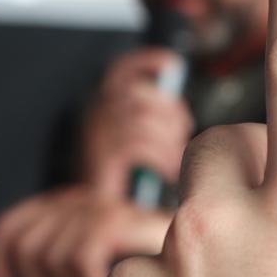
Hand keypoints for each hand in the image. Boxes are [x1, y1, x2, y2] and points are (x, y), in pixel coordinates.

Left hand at [0, 184, 171, 276]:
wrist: (199, 240)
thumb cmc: (149, 257)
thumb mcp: (97, 248)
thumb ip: (66, 246)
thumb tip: (20, 272)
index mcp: (70, 201)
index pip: (12, 224)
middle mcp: (82, 197)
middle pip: (27, 248)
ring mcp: (99, 207)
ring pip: (50, 260)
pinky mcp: (114, 220)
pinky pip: (78, 261)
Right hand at [81, 48, 194, 197]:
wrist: (92, 215)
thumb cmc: (117, 181)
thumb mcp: (134, 144)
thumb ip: (151, 122)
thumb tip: (180, 115)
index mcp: (101, 106)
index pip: (121, 70)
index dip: (147, 61)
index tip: (172, 64)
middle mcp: (96, 113)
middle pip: (144, 95)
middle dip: (172, 114)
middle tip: (184, 135)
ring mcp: (97, 133)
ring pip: (147, 122)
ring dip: (171, 144)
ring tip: (177, 162)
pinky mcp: (103, 155)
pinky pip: (144, 146)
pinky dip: (165, 159)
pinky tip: (171, 174)